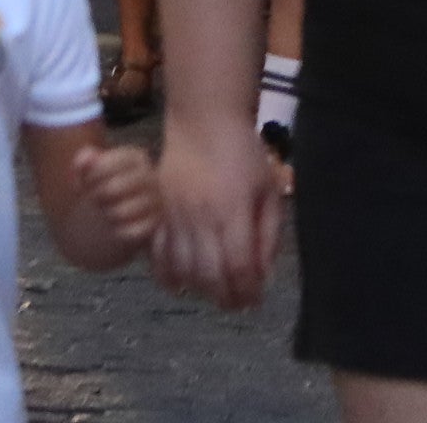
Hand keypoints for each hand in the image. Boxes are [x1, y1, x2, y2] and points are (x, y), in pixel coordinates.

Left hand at [74, 141, 165, 269]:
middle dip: (97, 195)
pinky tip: (118, 225)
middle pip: (112, 188)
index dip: (93, 174)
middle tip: (95, 198)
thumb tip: (83, 161)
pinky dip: (118, 230)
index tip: (88, 180)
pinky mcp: (155, 223)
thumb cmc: (106, 185)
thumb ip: (85, 161)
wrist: (126, 210)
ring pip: (120, 212)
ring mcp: (156, 200)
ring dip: (107, 214)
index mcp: (137, 158)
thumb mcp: (93, 170)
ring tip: (107, 211)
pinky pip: (130, 231)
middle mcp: (151, 176)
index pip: (110, 163)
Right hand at [152, 120, 281, 308]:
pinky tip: (181, 284)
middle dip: (225, 298)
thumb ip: (268, 234)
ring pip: (182, 270)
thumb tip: (263, 276)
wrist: (203, 122)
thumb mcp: (268, 189)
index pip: (239, 266)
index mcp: (234, 210)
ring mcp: (175, 216)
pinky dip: (167, 276)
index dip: (247, 291)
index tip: (255, 301)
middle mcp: (201, 217)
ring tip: (214, 292)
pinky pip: (158, 255)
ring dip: (199, 290)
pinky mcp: (159, 213)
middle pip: (209, 275)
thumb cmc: (244, 154)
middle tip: (237, 303)